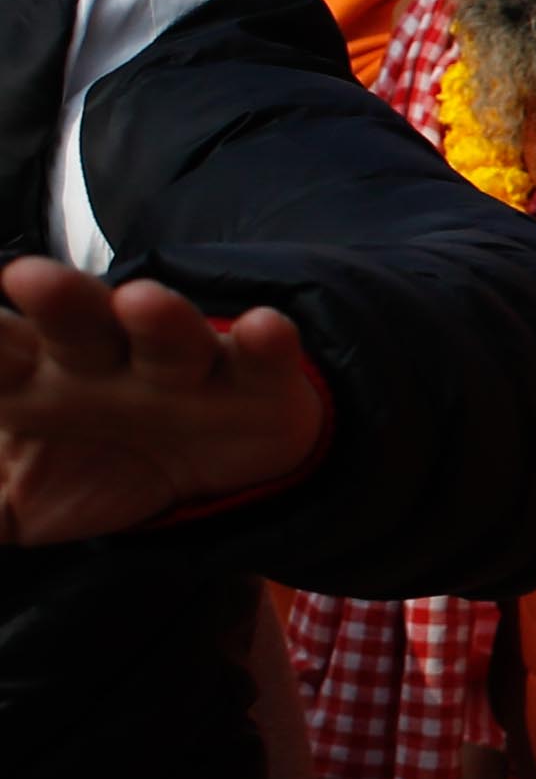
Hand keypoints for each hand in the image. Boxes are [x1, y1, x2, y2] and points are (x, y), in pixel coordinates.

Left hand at [0, 258, 333, 547]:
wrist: (215, 464)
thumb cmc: (91, 466)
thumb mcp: (4, 502)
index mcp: (31, 382)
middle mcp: (103, 363)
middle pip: (73, 322)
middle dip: (54, 300)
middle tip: (23, 277)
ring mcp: (178, 369)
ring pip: (167, 333)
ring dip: (158, 317)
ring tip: (141, 303)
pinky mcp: (252, 384)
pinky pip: (261, 358)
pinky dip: (266, 344)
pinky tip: (261, 331)